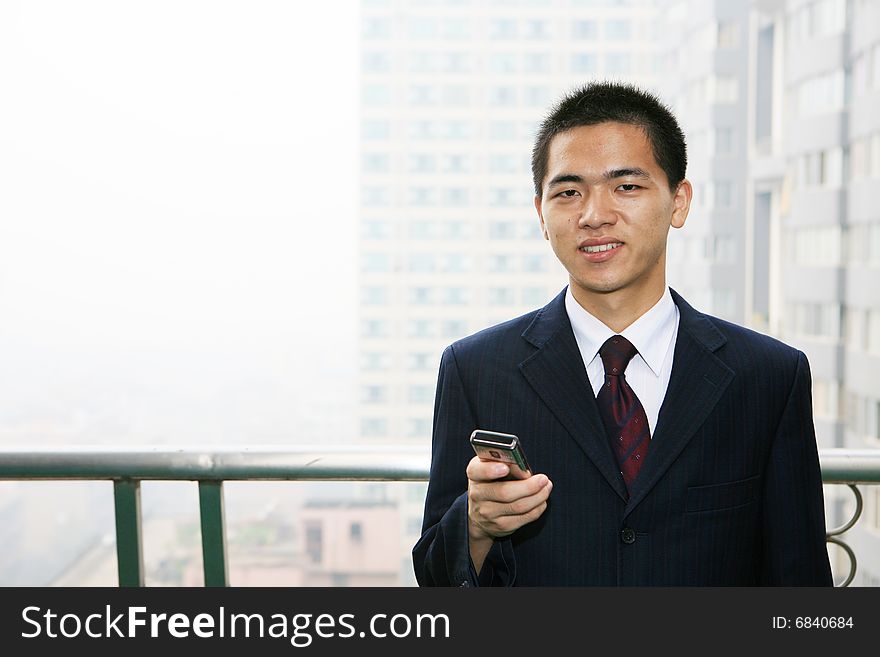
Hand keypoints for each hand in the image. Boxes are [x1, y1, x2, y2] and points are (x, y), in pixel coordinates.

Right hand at [466, 456, 551, 572]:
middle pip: (504, 492)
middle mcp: (477, 495)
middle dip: (528, 486)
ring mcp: (488, 513)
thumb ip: (503, 461)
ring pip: (518, 506)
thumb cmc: (490, 482)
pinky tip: (542, 500)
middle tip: (543, 479)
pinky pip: (524, 518)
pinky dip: (537, 508)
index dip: (490, 470)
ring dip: (538, 496)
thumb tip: (522, 467)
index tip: (506, 467)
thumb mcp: (490, 467)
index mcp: (474, 474)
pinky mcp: (500, 526)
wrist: (478, 514)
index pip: (477, 471)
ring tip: (546, 487)